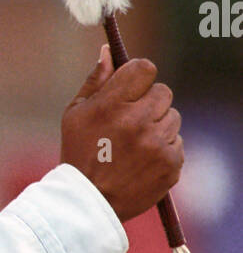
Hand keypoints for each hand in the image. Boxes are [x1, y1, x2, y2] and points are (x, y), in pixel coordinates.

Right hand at [60, 45, 183, 222]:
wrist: (89, 201)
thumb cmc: (78, 152)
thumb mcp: (75, 113)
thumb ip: (96, 81)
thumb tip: (108, 51)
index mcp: (112, 104)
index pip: (145, 68)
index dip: (139, 76)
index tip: (133, 88)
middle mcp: (137, 121)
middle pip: (163, 91)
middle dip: (149, 102)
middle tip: (131, 120)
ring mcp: (157, 144)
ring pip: (173, 117)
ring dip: (157, 126)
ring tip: (135, 144)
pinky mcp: (171, 164)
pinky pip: (177, 142)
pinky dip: (163, 149)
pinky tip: (143, 160)